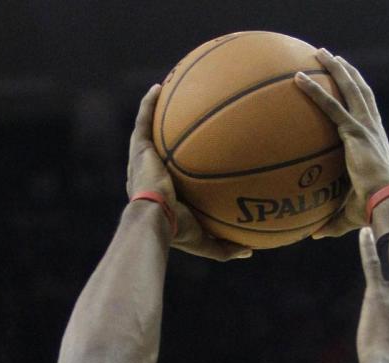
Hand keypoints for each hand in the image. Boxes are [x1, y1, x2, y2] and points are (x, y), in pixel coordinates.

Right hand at [126, 86, 251, 261]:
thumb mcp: (206, 242)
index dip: (181, 165)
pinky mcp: (138, 150)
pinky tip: (160, 87)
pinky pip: (143, 120)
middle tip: (185, 120)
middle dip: (168, 135)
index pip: (172, 176)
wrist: (154, 220)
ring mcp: (141, 161)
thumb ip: (226, 246)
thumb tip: (250, 250)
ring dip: (156, 112)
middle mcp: (149, 174)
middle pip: (160, 149)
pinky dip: (149, 103)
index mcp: (162, 194)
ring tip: (169, 91)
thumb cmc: (177, 233)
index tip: (198, 155)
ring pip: (148, 131)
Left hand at [294, 50, 388, 238]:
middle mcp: (373, 130)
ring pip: (350, 89)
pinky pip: (331, 106)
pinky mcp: (355, 132)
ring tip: (321, 54)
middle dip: (347, 73)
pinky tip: (298, 79)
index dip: (359, 95)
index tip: (349, 83)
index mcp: (375, 144)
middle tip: (332, 58)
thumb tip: (313, 234)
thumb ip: (330, 222)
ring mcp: (365, 128)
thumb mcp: (347, 217)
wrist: (386, 206)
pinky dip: (315, 91)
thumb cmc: (371, 214)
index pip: (367, 113)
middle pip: (361, 92)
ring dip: (335, 69)